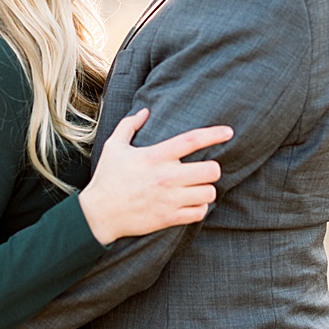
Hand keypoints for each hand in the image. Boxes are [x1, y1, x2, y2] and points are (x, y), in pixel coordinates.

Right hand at [77, 108, 232, 243]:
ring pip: (209, 192)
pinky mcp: (170, 217)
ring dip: (205, 190)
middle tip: (202, 171)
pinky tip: (190, 204)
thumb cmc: (107, 178)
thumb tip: (145, 111)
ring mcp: (170, 199)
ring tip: (195, 189)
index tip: (229, 132)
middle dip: (211, 169)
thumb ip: (129, 125)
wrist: (99, 214)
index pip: (192, 140)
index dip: (214, 134)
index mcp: (155, 156)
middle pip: (212, 170)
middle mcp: (166, 176)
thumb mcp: (114, 147)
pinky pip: (200, 212)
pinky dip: (199, 208)